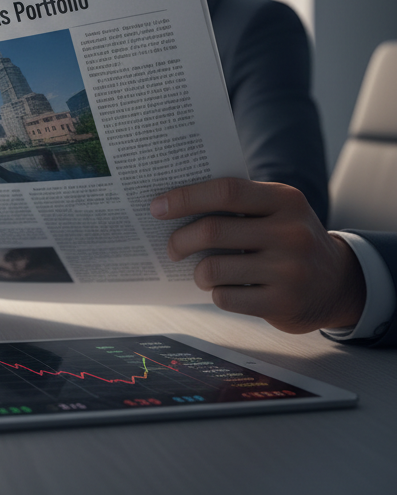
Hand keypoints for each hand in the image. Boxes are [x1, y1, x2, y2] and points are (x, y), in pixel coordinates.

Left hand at [150, 178, 365, 333]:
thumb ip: (237, 203)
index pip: (226, 191)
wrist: (338, 283)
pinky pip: (225, 297)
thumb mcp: (276, 211)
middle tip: (171, 247)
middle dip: (180, 240)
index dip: (186, 198)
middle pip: (211, 231)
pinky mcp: (283, 303)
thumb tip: (172, 204)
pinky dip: (216, 293)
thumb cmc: (289, 240)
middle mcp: (290, 232)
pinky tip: (226, 288)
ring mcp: (289, 270)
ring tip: (202, 272)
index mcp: (285, 200)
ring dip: (197, 272)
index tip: (157, 207)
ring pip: (213, 268)